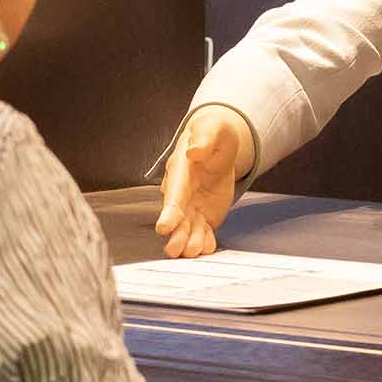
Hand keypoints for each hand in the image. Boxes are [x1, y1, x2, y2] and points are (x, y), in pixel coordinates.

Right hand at [155, 107, 248, 257]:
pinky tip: (206, 249)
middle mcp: (182, 193)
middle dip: (175, 234)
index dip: (169, 212)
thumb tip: (194, 150)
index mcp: (181, 172)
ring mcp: (192, 207)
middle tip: (174, 250)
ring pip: (188, 229)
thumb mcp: (212, 129)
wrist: (218, 145)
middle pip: (177, 217)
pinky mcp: (204, 216)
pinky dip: (205, 242)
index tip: (163, 227)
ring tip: (193, 253)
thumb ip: (204, 138)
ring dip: (189, 242)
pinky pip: (203, 232)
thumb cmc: (213, 134)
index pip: (173, 194)